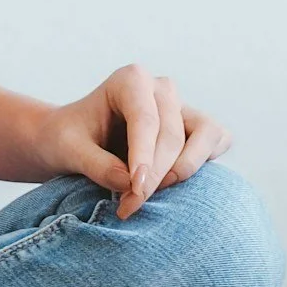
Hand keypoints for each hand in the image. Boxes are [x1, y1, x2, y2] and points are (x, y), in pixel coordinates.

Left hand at [30, 64, 230, 216]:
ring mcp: (183, 107)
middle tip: (130, 206)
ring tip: (150, 193)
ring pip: (205, 135)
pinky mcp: (198, 128)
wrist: (72, 140)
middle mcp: (161, 88)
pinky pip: (217, 142)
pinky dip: (202, 165)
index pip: (145, 120)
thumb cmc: (68, 139)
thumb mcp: (69, 150)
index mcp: (130, 80)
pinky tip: (171, 183)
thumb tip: (132, 183)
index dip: (144, 158)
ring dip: (184, 169)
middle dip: (155, 175)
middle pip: (172, 134)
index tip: (136, 191)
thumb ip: (97, 165)